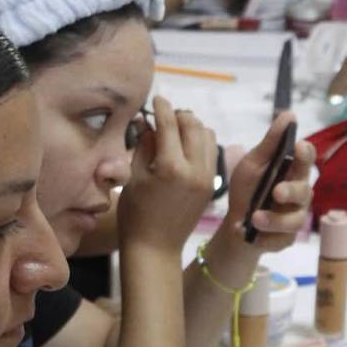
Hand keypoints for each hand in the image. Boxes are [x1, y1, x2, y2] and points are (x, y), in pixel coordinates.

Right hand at [117, 96, 217, 252]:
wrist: (156, 248)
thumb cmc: (136, 214)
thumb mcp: (134, 177)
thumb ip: (144, 145)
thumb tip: (147, 121)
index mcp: (171, 168)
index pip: (169, 124)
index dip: (161, 107)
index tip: (156, 97)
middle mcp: (195, 170)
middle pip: (193, 124)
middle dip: (178, 114)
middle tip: (164, 115)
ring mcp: (207, 177)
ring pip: (207, 135)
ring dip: (192, 126)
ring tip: (175, 130)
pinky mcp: (212, 184)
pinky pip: (211, 151)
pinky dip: (200, 141)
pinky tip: (185, 146)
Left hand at [220, 111, 314, 253]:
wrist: (234, 224)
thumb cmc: (247, 189)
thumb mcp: (252, 164)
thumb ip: (270, 143)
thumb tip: (288, 114)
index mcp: (292, 172)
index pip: (306, 159)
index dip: (305, 154)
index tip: (298, 147)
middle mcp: (299, 194)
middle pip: (305, 191)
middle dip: (291, 191)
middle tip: (276, 192)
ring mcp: (295, 218)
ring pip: (295, 221)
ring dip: (274, 219)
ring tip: (254, 218)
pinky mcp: (286, 240)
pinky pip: (281, 240)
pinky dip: (264, 238)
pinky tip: (250, 234)